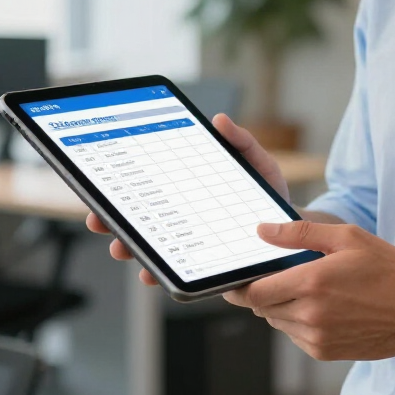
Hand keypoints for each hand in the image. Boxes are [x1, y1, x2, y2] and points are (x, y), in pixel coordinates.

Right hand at [85, 113, 289, 285]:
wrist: (295, 233)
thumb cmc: (268, 195)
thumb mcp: (258, 164)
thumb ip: (241, 142)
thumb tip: (219, 120)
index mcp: (186, 192)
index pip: (147, 190)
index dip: (120, 190)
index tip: (100, 186)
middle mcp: (182, 221)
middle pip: (138, 221)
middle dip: (112, 221)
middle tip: (99, 218)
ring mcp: (190, 247)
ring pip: (151, 250)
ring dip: (131, 249)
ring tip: (122, 247)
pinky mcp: (204, 270)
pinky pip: (177, 275)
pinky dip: (160, 274)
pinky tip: (153, 272)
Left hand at [223, 221, 394, 360]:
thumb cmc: (389, 270)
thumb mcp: (347, 238)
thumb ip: (300, 233)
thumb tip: (262, 231)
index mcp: (311, 283)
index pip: (253, 292)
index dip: (240, 286)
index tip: (237, 279)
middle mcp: (309, 315)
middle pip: (262, 308)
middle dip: (266, 292)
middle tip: (283, 276)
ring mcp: (317, 338)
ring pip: (279, 323)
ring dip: (283, 307)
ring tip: (313, 291)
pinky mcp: (325, 353)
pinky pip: (296, 337)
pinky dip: (300, 323)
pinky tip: (325, 308)